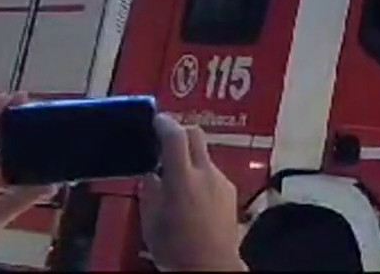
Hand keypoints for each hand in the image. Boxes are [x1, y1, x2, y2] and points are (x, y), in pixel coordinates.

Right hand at [139, 115, 245, 272]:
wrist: (210, 266)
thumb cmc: (175, 249)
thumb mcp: (151, 222)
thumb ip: (150, 192)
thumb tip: (150, 175)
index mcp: (182, 179)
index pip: (176, 136)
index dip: (164, 123)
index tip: (156, 120)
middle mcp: (206, 174)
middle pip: (196, 134)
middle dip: (179, 132)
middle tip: (164, 141)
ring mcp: (221, 181)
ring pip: (204, 155)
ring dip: (189, 158)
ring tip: (174, 178)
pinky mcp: (230, 191)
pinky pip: (212, 173)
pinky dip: (200, 175)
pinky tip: (191, 195)